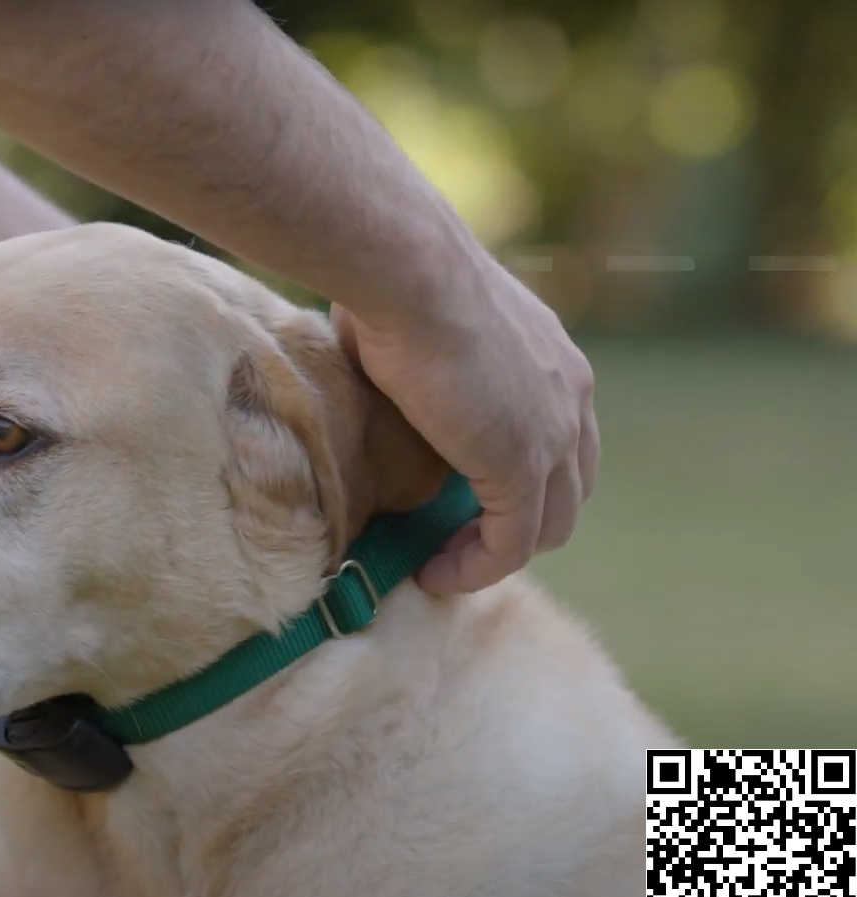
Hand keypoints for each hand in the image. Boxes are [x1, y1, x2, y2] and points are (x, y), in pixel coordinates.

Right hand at [334, 256, 597, 593]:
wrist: (409, 271)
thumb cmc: (395, 277)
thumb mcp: (426, 320)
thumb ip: (426, 355)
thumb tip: (377, 360)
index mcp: (554, 359)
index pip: (562, 442)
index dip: (521, 478)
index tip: (462, 496)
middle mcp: (571, 397)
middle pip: (568, 490)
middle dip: (516, 523)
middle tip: (455, 537)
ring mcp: (553, 435)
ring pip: (547, 526)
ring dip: (496, 553)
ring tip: (443, 563)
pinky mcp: (521, 468)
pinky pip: (510, 545)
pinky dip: (475, 568)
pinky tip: (434, 573)